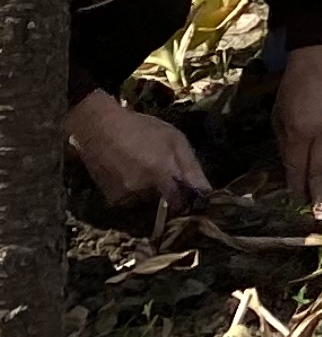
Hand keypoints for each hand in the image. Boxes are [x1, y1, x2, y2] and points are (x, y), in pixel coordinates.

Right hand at [64, 89, 207, 219]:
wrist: (99, 128)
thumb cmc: (142, 129)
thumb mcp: (175, 140)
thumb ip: (191, 168)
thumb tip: (206, 193)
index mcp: (161, 174)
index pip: (181, 204)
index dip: (188, 204)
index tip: (191, 199)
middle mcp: (142, 190)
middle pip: (165, 207)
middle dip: (171, 200)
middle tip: (167, 183)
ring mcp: (124, 197)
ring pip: (148, 207)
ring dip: (153, 198)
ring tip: (148, 177)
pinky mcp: (111, 200)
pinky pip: (132, 205)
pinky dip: (137, 197)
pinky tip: (134, 178)